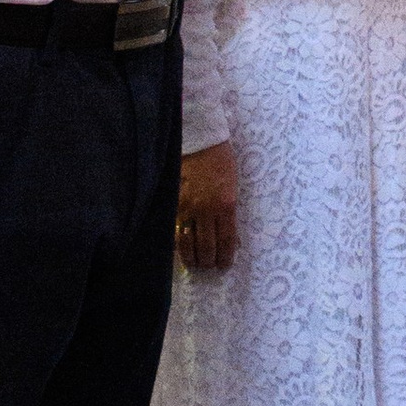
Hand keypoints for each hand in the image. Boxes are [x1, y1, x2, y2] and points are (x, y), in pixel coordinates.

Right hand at [176, 142, 237, 273]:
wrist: (199, 140)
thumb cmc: (220, 159)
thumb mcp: (232, 185)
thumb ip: (228, 209)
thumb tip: (227, 234)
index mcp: (226, 204)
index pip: (226, 240)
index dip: (225, 257)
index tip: (224, 265)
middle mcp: (207, 210)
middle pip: (207, 246)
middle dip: (209, 261)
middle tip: (209, 266)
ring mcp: (187, 207)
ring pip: (188, 243)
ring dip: (192, 257)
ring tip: (195, 263)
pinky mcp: (173, 204)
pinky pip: (174, 230)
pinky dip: (177, 244)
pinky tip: (180, 249)